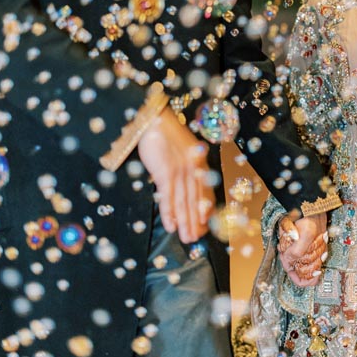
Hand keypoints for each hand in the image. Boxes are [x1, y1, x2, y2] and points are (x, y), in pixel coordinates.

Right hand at [138, 107, 213, 243]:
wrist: (152, 117)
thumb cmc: (163, 132)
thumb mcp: (180, 149)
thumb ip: (185, 165)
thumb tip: (183, 184)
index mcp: (198, 161)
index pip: (203, 190)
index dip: (204, 210)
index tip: (205, 225)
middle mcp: (193, 167)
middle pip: (195, 199)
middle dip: (195, 221)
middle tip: (195, 239)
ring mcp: (180, 170)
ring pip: (184, 201)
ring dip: (185, 222)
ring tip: (186, 238)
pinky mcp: (165, 171)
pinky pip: (168, 196)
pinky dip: (169, 212)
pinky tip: (170, 225)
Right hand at [277, 213, 327, 287]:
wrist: (311, 207)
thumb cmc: (304, 220)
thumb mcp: (302, 237)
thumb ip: (296, 252)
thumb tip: (291, 263)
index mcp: (288, 255)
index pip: (295, 277)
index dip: (305, 280)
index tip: (315, 277)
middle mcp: (294, 255)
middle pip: (306, 271)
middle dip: (315, 264)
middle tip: (320, 253)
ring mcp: (302, 251)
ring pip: (314, 262)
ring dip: (319, 254)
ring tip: (320, 240)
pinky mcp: (310, 246)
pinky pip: (318, 254)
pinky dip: (322, 250)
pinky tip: (323, 239)